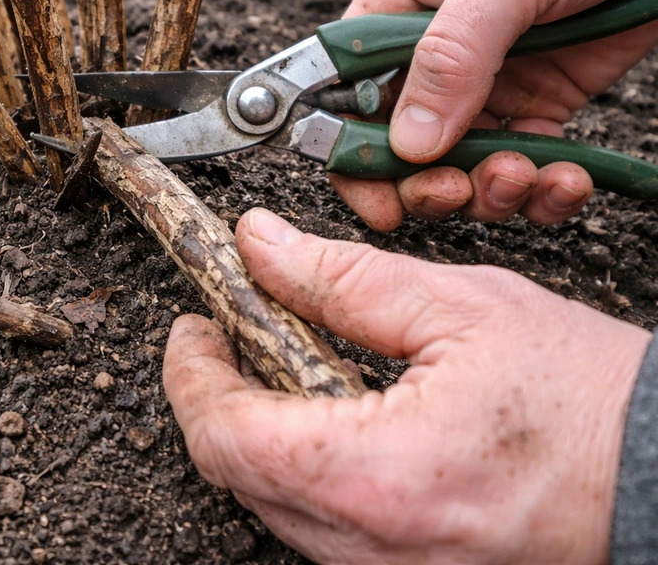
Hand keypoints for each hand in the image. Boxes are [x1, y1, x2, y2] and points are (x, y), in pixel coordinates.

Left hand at [163, 209, 651, 564]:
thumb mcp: (460, 308)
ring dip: (258, 430)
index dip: (191, 375)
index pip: (225, 434)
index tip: (196, 327)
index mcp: (373, 475)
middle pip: (237, 474)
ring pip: (272, 503)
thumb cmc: (587, 400)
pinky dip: (302, 466)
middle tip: (235, 335)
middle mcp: (370, 545)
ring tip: (285, 364)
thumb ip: (340, 277)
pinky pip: (320, 525)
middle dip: (218, 396)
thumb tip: (260, 244)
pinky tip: (330, 415)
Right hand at [333, 0, 657, 231]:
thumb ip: (451, 56)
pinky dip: (542, 191)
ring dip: (488, 191)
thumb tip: (408, 142)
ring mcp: (485, 83)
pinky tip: (566, 181)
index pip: (346, 94)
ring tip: (524, 177)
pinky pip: (524, 165)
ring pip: (460, 167)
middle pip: (399, 147)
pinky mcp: (539, 102)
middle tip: (456, 192)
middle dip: (425, 183)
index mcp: (395, 7)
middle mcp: (431, 52)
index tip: (379, 199)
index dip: (350, 153)